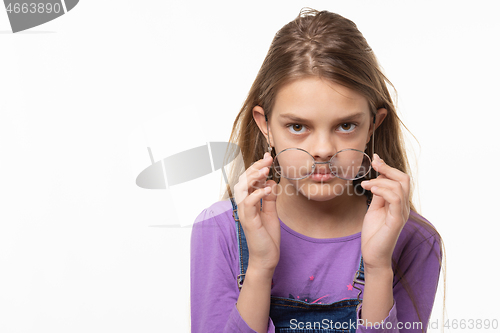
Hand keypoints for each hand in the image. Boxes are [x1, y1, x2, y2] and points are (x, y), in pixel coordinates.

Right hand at [234, 152, 279, 275]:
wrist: (267, 258)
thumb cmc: (267, 237)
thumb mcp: (271, 213)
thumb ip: (270, 198)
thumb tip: (271, 183)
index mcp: (249, 203)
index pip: (249, 181)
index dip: (257, 168)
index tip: (267, 158)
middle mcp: (244, 206)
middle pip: (243, 181)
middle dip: (255, 168)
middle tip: (267, 160)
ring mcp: (245, 213)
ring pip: (242, 189)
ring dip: (253, 178)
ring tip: (265, 170)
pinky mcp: (249, 221)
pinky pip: (249, 203)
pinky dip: (257, 194)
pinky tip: (267, 188)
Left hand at [360, 153, 410, 270]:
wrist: (373, 256)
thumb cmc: (373, 234)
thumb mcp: (374, 209)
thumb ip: (378, 195)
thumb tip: (378, 179)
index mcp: (398, 203)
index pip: (400, 180)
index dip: (388, 167)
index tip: (375, 159)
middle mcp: (403, 207)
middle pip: (404, 179)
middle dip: (388, 168)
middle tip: (373, 163)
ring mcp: (401, 214)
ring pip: (400, 187)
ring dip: (380, 180)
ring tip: (365, 184)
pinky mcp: (397, 221)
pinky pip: (396, 199)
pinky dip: (382, 190)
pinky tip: (370, 189)